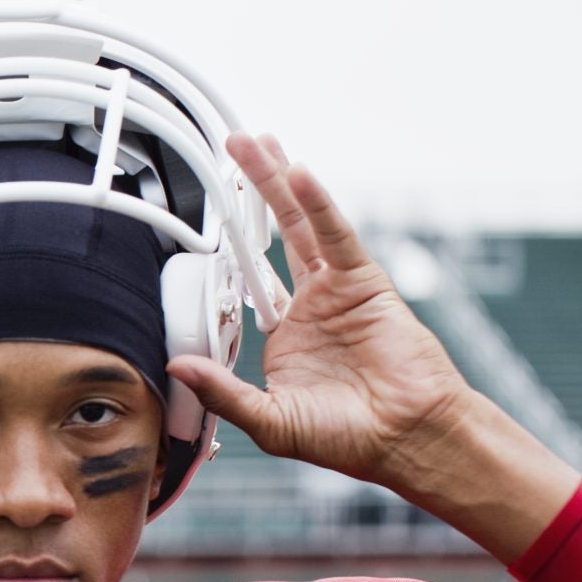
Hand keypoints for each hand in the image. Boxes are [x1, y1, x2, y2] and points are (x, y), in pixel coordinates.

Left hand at [165, 132, 475, 484]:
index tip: (194, 226)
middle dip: (250, 193)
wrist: (405, 439)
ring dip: (277, 182)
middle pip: (270, 237)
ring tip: (254, 143)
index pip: (245, 282)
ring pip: (299, 224)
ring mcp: (335, 290)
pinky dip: (319, 204)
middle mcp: (307, 305)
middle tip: (228, 150)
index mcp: (282, 335)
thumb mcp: (269, 420)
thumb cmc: (345, 438)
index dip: (223, 253)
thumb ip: (223, 392)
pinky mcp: (364, 283)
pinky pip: (335, 236)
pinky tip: (299, 175)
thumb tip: (176, 367)